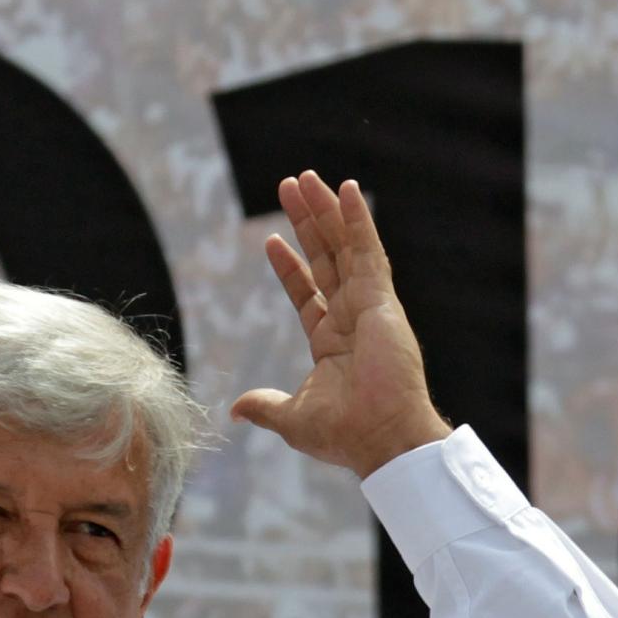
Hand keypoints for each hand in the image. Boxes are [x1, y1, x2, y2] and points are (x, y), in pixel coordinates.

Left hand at [232, 171, 450, 476]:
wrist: (381, 438)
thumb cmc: (345, 434)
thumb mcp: (292, 418)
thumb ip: (265, 405)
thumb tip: (235, 410)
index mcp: (332, 342)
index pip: (308, 292)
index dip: (289, 267)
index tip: (270, 239)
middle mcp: (352, 318)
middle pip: (325, 258)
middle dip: (306, 223)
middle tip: (289, 187)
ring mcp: (369, 305)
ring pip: (344, 246)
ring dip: (326, 211)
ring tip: (307, 178)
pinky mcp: (382, 300)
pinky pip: (368, 251)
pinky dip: (358, 219)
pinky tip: (347, 189)